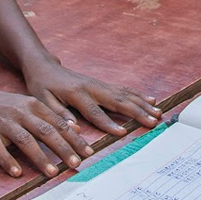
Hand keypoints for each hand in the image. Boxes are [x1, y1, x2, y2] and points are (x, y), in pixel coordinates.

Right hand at [0, 88, 95, 177]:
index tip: (88, 153)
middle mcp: (20, 113)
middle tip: (76, 164)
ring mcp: (2, 123)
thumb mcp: (26, 105)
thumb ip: (49, 116)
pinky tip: (16, 173)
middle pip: (45, 131)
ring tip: (51, 173)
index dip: (74, 138)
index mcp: (32, 105)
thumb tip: (75, 128)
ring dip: (40, 157)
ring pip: (25, 140)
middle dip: (63, 148)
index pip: (58, 123)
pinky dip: (7, 161)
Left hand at [22, 58, 162, 136]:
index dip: (108, 123)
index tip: (122, 132)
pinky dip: (138, 95)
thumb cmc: (42, 86)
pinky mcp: (102, 84)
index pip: (95, 112)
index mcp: (76, 93)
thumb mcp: (42, 101)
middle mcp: (92, 87)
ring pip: (125, 94)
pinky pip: (124, 90)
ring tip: (158, 112)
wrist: (44, 67)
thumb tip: (74, 127)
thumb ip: (58, 114)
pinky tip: (150, 100)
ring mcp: (99, 84)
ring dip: (142, 103)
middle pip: (118, 101)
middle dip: (137, 111)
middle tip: (153, 121)